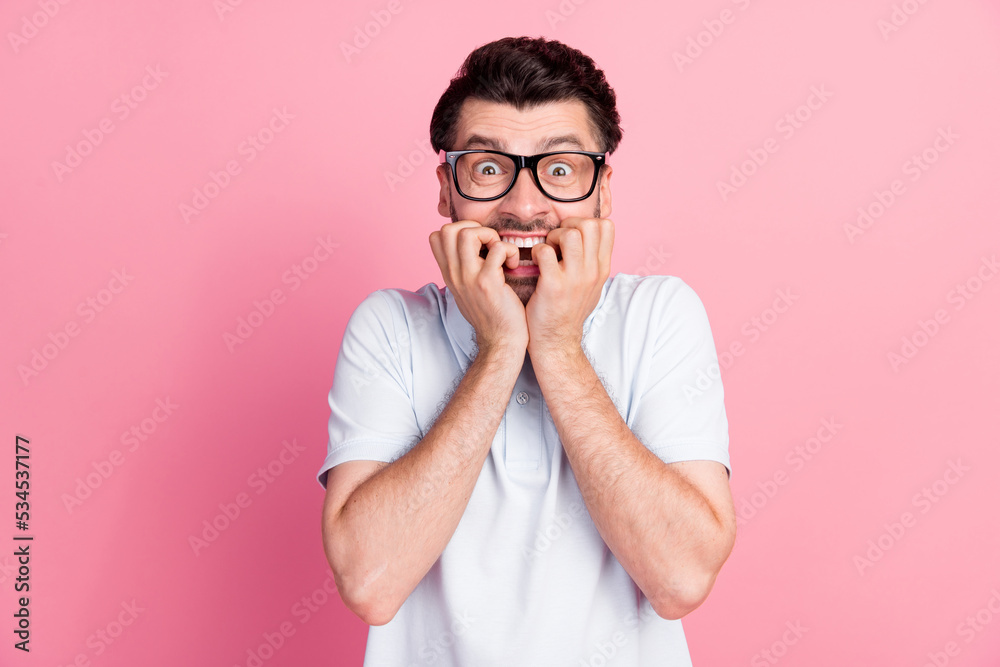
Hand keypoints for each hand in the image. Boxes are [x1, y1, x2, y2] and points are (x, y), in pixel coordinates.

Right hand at [429, 220, 527, 354]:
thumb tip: (467, 249)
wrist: (500, 340)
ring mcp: (469, 278)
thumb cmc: (490, 314)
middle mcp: (454, 274)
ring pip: (468, 233)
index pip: (436, 236)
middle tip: (489, 244)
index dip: (459, 230)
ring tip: (500, 252)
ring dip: (490, 236)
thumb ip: (462, 270)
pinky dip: (509, 251)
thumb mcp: (466, 291)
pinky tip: (512, 265)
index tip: (478, 243)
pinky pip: (497, 249)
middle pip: (448, 229)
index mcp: (449, 273)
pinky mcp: (488, 283)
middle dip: (473, 227)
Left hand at [525, 217, 613, 355]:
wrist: (557, 341)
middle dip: (568, 225)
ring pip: (570, 234)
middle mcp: (592, 271)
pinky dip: (536, 252)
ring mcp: (574, 278)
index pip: (607, 226)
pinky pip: (545, 252)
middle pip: (589, 224)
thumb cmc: (569, 310)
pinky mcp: (553, 285)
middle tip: (556, 241)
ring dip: (553, 237)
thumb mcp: (592, 286)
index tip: (571, 235)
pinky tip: (535, 264)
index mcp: (602, 268)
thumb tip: (589, 237)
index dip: (585, 222)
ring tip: (548, 251)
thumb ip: (593, 261)